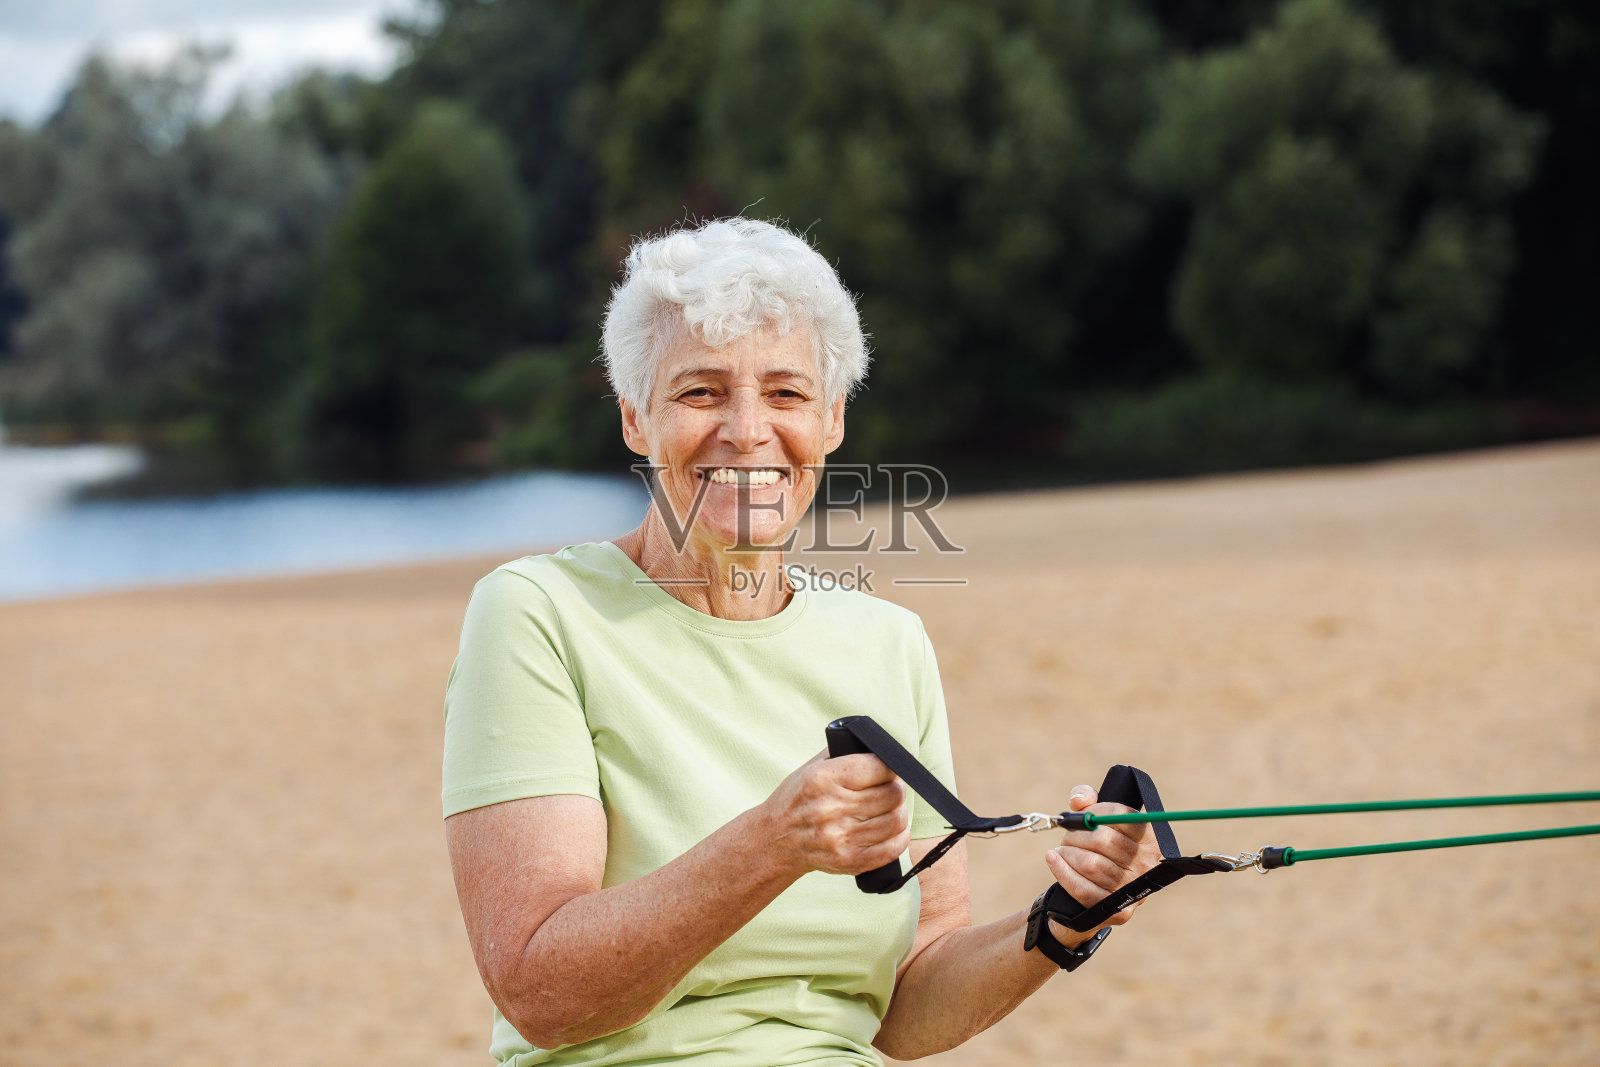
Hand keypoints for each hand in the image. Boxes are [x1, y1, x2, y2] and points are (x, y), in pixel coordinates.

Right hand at [763, 750, 909, 877]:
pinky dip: (899, 837)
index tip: (896, 766)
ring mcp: (840, 838)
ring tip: (889, 808)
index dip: (893, 765)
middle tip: (890, 788)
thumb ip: (845, 754)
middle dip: (895, 788)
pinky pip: (893, 848)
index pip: (877, 767)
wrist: (775, 840)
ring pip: (896, 820)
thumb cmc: (798, 798)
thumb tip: (883, 748)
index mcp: (822, 779)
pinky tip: (890, 829)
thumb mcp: (811, 767)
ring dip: (898, 812)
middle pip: (892, 794)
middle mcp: (831, 809)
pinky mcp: (849, 861)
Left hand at [1042, 784, 1162, 940]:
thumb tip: (1079, 801)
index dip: (1097, 811)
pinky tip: (1052, 859)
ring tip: (1063, 851)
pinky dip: (1062, 872)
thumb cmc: (1096, 848)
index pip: (1123, 816)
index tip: (1083, 815)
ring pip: (1091, 865)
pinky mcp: (1117, 912)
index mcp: (1149, 839)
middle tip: (1067, 837)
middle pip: (1104, 841)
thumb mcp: (1094, 818)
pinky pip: (1083, 889)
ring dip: (1068, 854)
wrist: (1092, 895)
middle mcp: (1146, 865)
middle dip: (1077, 835)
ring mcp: (1133, 890)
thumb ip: (1086, 798)